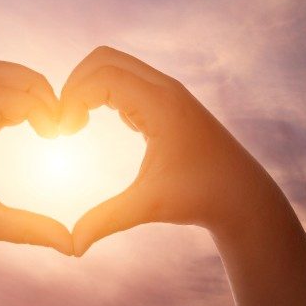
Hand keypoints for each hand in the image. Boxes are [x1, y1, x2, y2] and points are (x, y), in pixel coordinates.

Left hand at [0, 59, 73, 274]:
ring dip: (18, 87)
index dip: (38, 107)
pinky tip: (26, 122)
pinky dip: (5, 98)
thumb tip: (73, 246)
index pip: (1, 97)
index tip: (58, 133)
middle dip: (31, 84)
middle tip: (58, 113)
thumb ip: (31, 230)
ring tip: (47, 115)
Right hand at [60, 46, 280, 253]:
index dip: (72, 98)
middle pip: (104, 58)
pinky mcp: (168, 102)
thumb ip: (106, 220)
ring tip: (74, 125)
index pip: (101, 76)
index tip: (62, 133)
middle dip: (74, 85)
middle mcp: (165, 89)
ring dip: (87, 88)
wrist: (243, 196)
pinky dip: (102, 93)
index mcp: (160, 104)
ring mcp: (168, 92)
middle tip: (63, 123)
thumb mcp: (148, 207)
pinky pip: (126, 80)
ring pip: (115, 66)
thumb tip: (70, 247)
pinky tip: (96, 125)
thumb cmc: (200, 198)